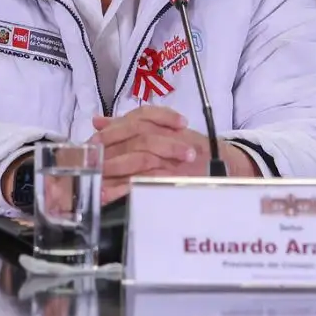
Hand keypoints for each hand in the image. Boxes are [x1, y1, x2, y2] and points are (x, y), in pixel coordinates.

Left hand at [90, 107, 256, 203]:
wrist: (227, 166)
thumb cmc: (192, 149)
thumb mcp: (164, 131)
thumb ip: (128, 126)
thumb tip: (97, 121)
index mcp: (165, 124)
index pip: (137, 120)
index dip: (112, 131)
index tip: (91, 143)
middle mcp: (172, 136)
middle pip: (136, 137)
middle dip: (109, 151)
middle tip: (88, 164)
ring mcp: (176, 157)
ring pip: (141, 158)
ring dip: (115, 171)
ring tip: (95, 182)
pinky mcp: (178, 178)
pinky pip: (150, 181)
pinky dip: (127, 189)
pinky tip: (111, 195)